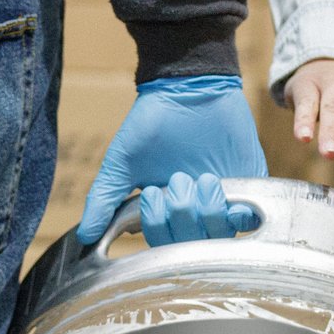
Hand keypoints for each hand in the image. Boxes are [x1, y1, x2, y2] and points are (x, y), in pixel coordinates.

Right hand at [77, 75, 266, 245]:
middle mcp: (194, 212)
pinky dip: (240, 214)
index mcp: (165, 211)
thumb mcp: (121, 163)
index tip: (151, 194)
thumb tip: (83, 236)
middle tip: (177, 180)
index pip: (164, 247)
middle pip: (193, 244)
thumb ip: (104, 199)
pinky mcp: (250, 185)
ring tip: (203, 178)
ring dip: (208, 210)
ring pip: (220, 234)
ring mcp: (223, 200)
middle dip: (182, 215)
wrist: (189, 87)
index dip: (159, 227)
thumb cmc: (151, 124)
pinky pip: (250, 217)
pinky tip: (230, 199)